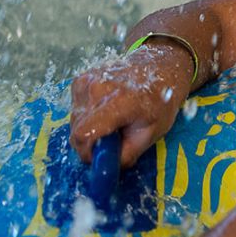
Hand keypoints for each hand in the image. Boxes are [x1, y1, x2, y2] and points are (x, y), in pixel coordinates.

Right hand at [70, 43, 191, 167]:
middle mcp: (98, 89)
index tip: (99, 157)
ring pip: (75, 120)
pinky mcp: (80, 80)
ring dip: (89, 127)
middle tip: (113, 138)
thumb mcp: (152, 133)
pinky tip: (106, 108)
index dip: (87, 153)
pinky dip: (87, 114)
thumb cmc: (160, 101)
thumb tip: (107, 169)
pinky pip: (75, 108)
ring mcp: (87, 81)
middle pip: (78, 130)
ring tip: (113, 120)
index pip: (84, 134)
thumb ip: (127, 153)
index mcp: (119, 102)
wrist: (159, 67)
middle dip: (91, 142)